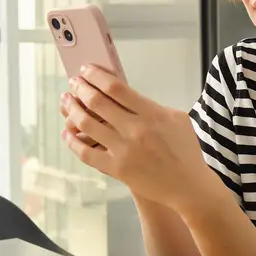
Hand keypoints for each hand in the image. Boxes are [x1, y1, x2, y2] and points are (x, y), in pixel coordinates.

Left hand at [60, 65, 215, 211]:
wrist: (188, 185)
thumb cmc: (185, 151)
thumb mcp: (177, 119)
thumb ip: (152, 105)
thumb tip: (127, 96)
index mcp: (152, 114)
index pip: (116, 87)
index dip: (96, 75)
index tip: (87, 70)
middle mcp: (135, 130)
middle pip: (97, 102)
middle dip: (80, 88)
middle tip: (74, 82)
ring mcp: (124, 150)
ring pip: (86, 124)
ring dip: (72, 110)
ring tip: (67, 101)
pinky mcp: (116, 169)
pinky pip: (86, 153)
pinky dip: (72, 141)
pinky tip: (67, 132)